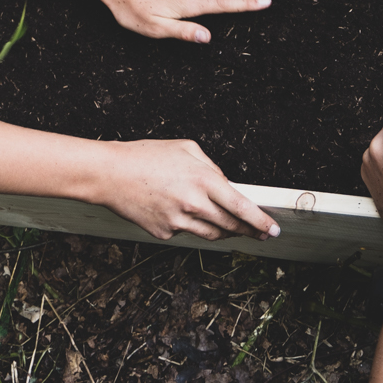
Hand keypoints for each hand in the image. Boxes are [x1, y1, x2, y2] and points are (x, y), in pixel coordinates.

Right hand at [93, 138, 279, 241]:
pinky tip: (184, 213)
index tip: (273, 229)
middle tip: (260, 233)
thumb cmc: (147, 156)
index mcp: (203, 180)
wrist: (110, 174)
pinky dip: (192, 225)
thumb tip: (226, 184)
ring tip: (234, 228)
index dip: (260, 221)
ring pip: (212, 234)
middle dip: (249, 231)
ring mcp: (177, 221)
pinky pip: (186, 232)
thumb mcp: (187, 149)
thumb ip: (212, 168)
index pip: (241, 206)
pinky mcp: (163, 232)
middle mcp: (193, 204)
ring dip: (226, 232)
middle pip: (230, 225)